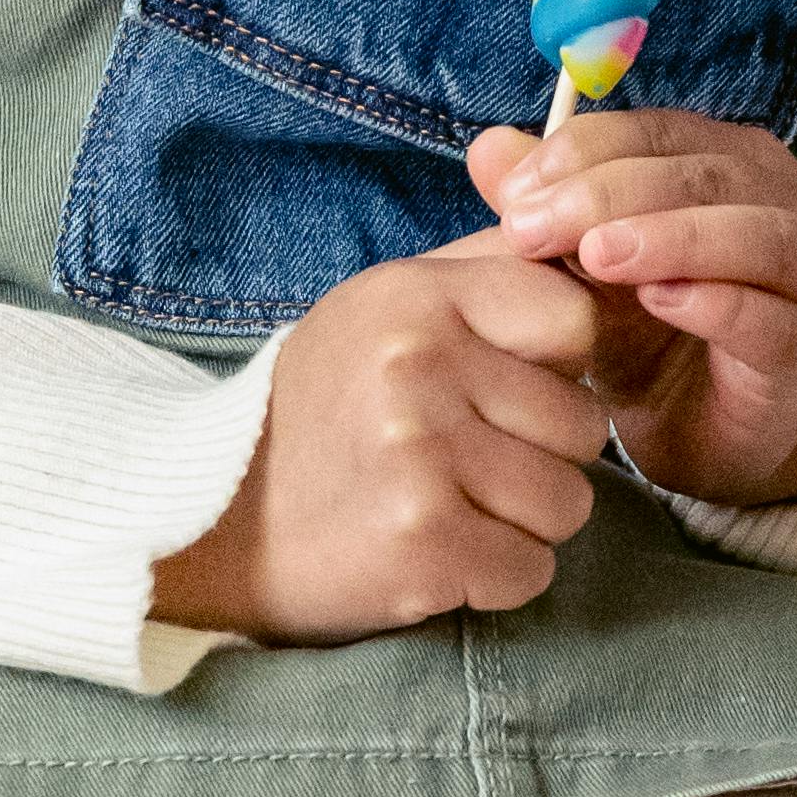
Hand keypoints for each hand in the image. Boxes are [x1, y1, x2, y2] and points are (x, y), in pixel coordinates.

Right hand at [150, 228, 606, 640]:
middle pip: (583, 423)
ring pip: (567, 503)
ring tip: (455, 505)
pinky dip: (497, 577)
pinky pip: (531, 571)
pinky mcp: (422, 548)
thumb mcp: (388, 304)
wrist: (213, 519)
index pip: (575, 319)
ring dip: (525, 521)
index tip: (512, 388)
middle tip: (471, 461)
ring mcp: (419, 459)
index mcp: (417, 297)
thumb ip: (486, 262)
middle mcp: (419, 368)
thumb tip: (578, 219)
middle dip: (543, 454)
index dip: (561, 365)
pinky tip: (441, 554)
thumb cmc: (324, 406)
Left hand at [473, 112, 796, 512]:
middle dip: (612, 192)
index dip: (587, 149)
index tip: (515, 189)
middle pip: (710, 174)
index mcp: (738, 165)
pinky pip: (774, 321)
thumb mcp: (584, 267)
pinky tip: (659, 301)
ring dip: (673, 236)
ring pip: (760, 236)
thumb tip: (487, 146)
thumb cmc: (648, 337)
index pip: (664, 132)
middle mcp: (793, 207)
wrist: (695, 437)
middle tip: (533, 227)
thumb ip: (546, 206)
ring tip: (597, 255)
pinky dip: (717, 304)